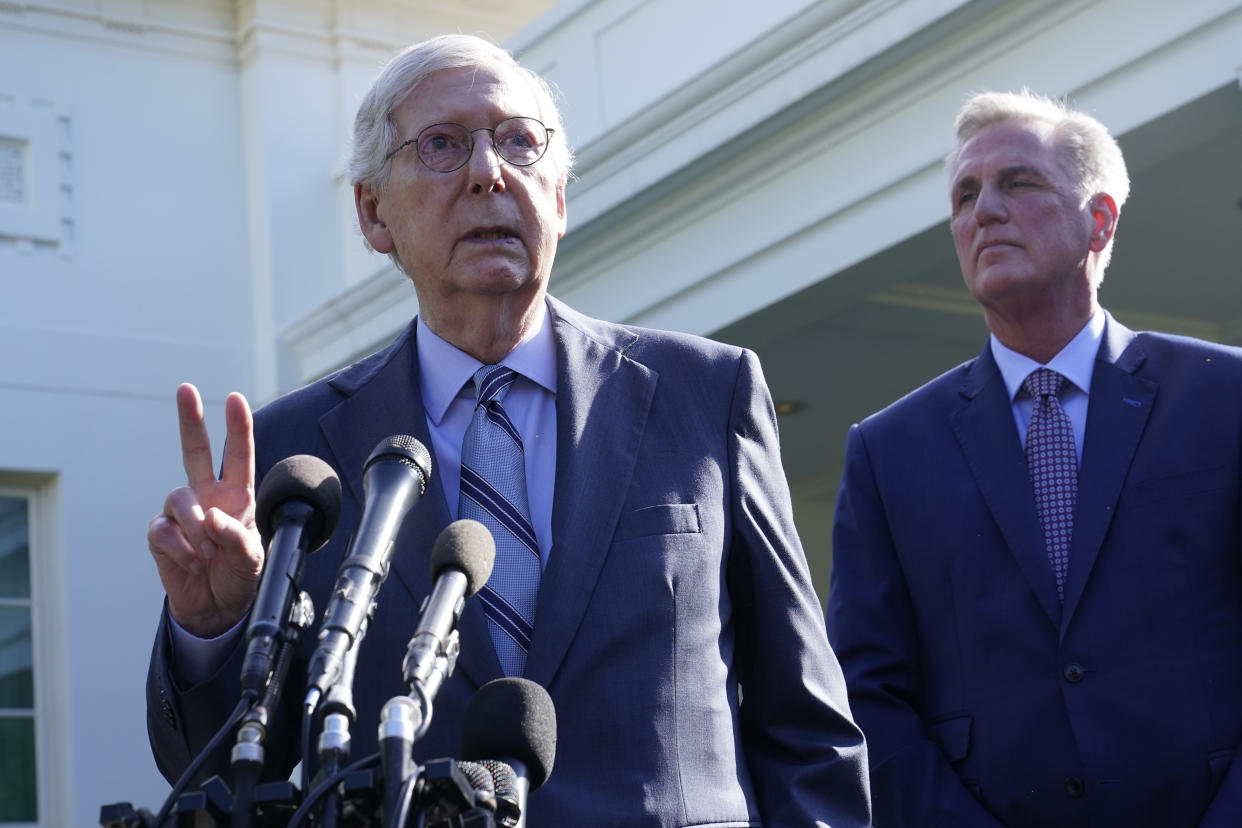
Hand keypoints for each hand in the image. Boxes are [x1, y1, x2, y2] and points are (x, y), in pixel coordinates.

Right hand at [148, 383, 263, 637]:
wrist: (214, 609)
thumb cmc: (239, 577)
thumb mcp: (253, 562)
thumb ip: (239, 539)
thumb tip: (213, 518)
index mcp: (237, 498)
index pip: (239, 457)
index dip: (237, 428)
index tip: (235, 398)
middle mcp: (207, 498)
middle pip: (195, 452)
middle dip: (190, 419)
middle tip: (187, 389)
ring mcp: (181, 514)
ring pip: (179, 499)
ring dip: (195, 528)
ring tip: (206, 553)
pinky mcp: (161, 534)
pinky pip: (163, 530)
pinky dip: (179, 548)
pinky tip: (190, 561)